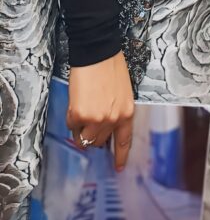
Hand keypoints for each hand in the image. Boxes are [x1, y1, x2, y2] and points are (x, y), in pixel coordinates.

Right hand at [67, 51, 134, 170]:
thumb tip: (106, 127)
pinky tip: (76, 103)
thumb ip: (117, 111)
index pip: (124, 141)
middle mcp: (113, 119)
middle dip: (94, 135)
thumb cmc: (111, 68)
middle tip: (90, 122)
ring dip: (81, 130)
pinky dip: (72, 118)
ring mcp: (96, 119)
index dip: (120, 156)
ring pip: (84, 137)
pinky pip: (72, 125)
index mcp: (127, 113)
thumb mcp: (123, 92)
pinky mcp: (79, 114)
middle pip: (100, 141)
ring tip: (82, 113)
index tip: (118, 167)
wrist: (97, 52)